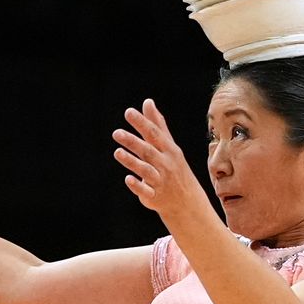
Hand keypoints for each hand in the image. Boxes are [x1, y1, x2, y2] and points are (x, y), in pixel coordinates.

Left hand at [113, 100, 211, 231]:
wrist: (187, 200)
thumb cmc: (174, 167)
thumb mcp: (168, 145)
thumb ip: (157, 125)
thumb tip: (147, 102)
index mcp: (168, 150)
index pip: (154, 134)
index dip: (142, 123)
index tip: (128, 112)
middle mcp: (165, 164)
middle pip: (148, 151)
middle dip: (133, 142)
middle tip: (116, 133)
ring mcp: (160, 181)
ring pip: (145, 170)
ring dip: (132, 162)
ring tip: (117, 152)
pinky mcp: (154, 196)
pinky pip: (146, 192)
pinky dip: (138, 186)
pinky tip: (128, 179)